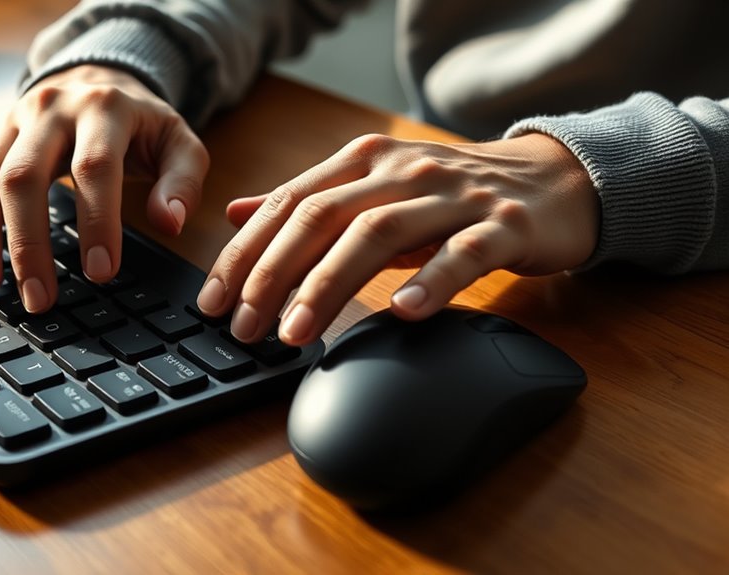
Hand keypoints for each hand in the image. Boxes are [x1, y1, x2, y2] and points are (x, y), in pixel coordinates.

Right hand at [0, 65, 208, 311]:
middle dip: (28, 243)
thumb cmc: (141, 124)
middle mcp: (49, 109)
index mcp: (104, 109)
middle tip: (37, 298)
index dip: (97, 222)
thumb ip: (182, 182)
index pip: (94, 168)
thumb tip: (171, 223)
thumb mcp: (178, 142)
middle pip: (23, 176)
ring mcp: (10, 119)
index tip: (101, 273)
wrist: (98, 77)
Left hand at [195, 133, 598, 344]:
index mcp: (364, 162)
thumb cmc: (453, 192)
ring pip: (380, 233)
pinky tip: (401, 312)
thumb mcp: (374, 187)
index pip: (289, 203)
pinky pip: (463, 251)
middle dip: (274, 273)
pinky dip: (431, 280)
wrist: (553, 180)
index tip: (215, 299)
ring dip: (331, 283)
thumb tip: (238, 211)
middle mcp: (402, 170)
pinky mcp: (503, 224)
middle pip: (324, 217)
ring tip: (298, 330)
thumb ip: (309, 199)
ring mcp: (454, 195)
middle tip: (246, 325)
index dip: (246, 251)